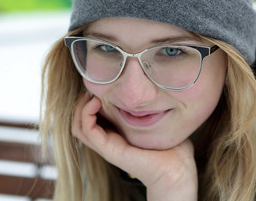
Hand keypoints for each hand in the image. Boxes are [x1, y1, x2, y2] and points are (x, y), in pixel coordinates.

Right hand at [72, 93, 197, 200]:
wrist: (176, 169)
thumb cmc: (170, 147)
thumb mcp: (156, 122)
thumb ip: (149, 108)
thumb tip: (152, 90)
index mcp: (117, 134)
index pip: (91, 118)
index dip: (90, 101)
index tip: (100, 87)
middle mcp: (108, 140)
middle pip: (79, 122)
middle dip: (81, 103)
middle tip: (92, 90)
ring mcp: (107, 146)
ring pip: (78, 127)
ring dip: (80, 108)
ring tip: (92, 95)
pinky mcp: (108, 149)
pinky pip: (86, 130)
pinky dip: (86, 114)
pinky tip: (96, 102)